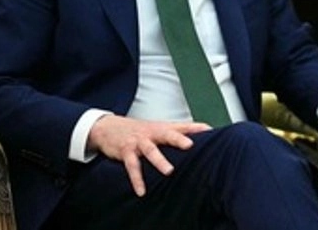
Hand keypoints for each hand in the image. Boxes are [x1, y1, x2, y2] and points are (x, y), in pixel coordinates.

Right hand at [86, 114, 211, 196]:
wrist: (108, 127)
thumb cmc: (138, 130)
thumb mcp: (157, 128)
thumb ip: (176, 132)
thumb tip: (199, 135)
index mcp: (162, 128)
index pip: (182, 126)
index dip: (195, 127)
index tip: (209, 130)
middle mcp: (152, 133)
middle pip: (167, 134)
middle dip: (179, 139)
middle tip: (190, 146)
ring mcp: (139, 142)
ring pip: (150, 150)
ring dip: (159, 161)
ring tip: (169, 171)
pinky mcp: (126, 152)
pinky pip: (132, 167)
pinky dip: (137, 180)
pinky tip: (141, 191)